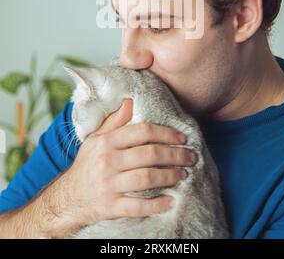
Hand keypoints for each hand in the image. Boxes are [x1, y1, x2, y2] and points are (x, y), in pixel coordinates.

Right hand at [60, 98, 196, 231]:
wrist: (67, 198)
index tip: (182, 138)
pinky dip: (156, 204)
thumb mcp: (95, 140)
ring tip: (184, 174)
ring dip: (170, 176)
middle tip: (191, 157)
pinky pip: (137, 206)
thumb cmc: (87, 165)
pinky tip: (170, 201)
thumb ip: (115, 122)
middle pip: (149, 155)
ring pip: (147, 178)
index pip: (142, 132)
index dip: (166, 133)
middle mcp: (108, 162)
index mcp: (106, 142)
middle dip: (175, 155)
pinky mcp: (110, 207)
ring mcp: (109, 185)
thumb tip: (130, 101)